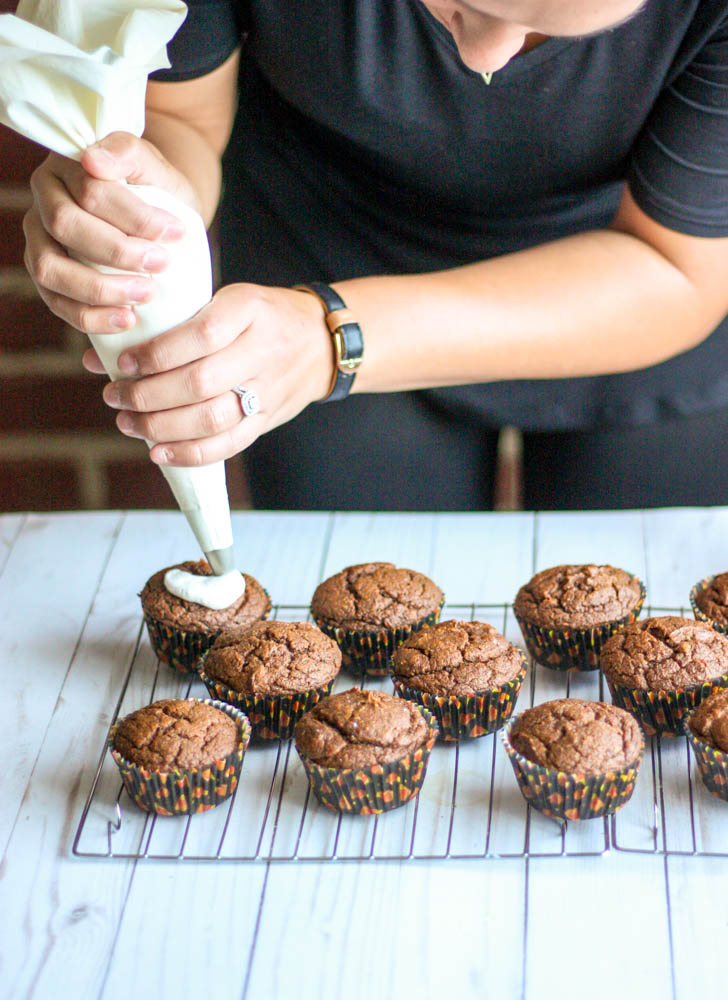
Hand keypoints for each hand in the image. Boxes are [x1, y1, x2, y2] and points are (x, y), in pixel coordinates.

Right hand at [22, 132, 197, 334]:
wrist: (159, 221)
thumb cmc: (158, 192)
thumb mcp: (155, 167)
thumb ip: (129, 153)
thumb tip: (94, 160)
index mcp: (65, 166)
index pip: (91, 190)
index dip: (134, 216)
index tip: (176, 233)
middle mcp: (43, 201)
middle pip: (65, 226)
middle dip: (117, 251)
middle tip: (162, 265)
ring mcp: (39, 241)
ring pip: (50, 268)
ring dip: (100, 288)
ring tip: (145, 295)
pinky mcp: (47, 278)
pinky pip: (56, 303)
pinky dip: (90, 317)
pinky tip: (127, 320)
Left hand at [86, 283, 333, 464]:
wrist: (322, 343)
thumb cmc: (260, 316)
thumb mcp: (226, 299)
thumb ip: (171, 324)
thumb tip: (97, 352)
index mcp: (249, 310)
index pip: (199, 336)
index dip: (155, 355)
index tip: (123, 362)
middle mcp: (261, 351)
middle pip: (199, 383)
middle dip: (147, 395)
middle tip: (114, 396)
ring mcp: (267, 390)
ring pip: (211, 418)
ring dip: (162, 426)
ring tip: (129, 422)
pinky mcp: (267, 419)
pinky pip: (229, 444)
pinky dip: (190, 454)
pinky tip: (159, 453)